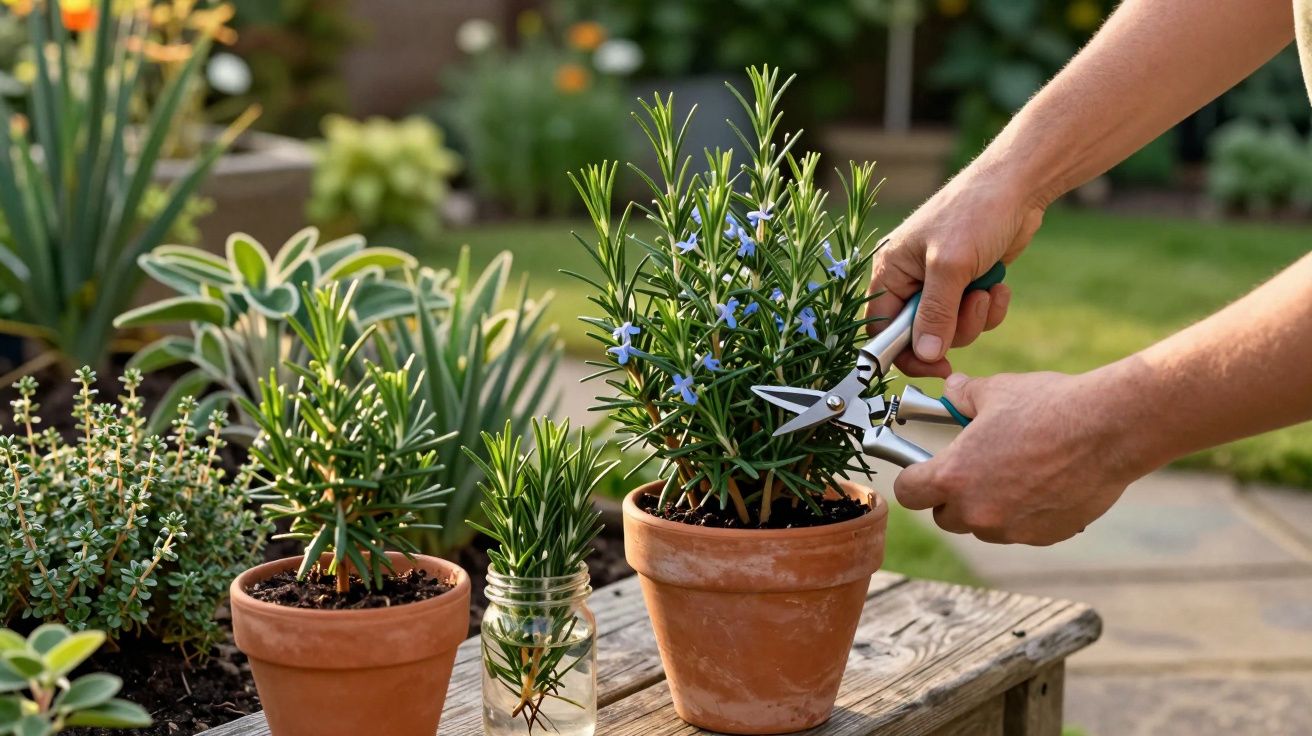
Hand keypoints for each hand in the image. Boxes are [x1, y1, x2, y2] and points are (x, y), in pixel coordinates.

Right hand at [868, 171, 1045, 376]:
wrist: (1018, 186)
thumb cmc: (975, 213)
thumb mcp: (950, 266)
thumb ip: (935, 314)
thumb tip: (925, 355)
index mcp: (891, 272)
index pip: (882, 329)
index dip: (905, 353)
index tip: (937, 365)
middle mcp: (910, 280)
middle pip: (921, 335)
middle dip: (952, 328)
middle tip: (972, 306)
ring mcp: (940, 284)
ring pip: (951, 329)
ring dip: (974, 317)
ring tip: (987, 289)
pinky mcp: (967, 285)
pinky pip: (973, 317)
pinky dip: (990, 308)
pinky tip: (999, 286)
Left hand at [893, 370, 1151, 545]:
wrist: (1108, 430)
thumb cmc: (1049, 407)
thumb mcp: (995, 391)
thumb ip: (963, 396)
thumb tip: (951, 390)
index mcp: (954, 476)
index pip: (908, 493)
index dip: (913, 479)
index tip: (922, 469)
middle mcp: (977, 511)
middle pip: (944, 516)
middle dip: (952, 496)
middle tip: (973, 468)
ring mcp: (1010, 529)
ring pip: (983, 525)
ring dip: (988, 506)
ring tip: (1013, 472)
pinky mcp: (1043, 536)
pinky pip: (1019, 529)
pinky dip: (1023, 513)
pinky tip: (1044, 483)